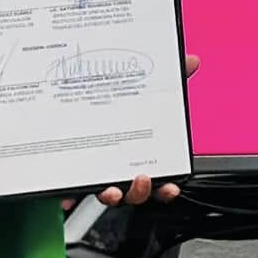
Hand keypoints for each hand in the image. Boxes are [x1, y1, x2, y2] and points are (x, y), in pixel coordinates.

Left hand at [64, 52, 200, 210]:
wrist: (67, 100)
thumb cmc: (112, 102)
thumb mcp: (142, 88)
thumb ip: (169, 76)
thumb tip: (190, 60)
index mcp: (137, 154)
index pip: (156, 180)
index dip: (165, 189)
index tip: (172, 186)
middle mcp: (117, 166)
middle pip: (133, 192)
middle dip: (140, 192)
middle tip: (142, 179)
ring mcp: (93, 170)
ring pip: (105, 194)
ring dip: (111, 197)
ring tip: (112, 189)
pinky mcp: (69, 171)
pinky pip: (69, 190)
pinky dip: (69, 197)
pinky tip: (68, 198)